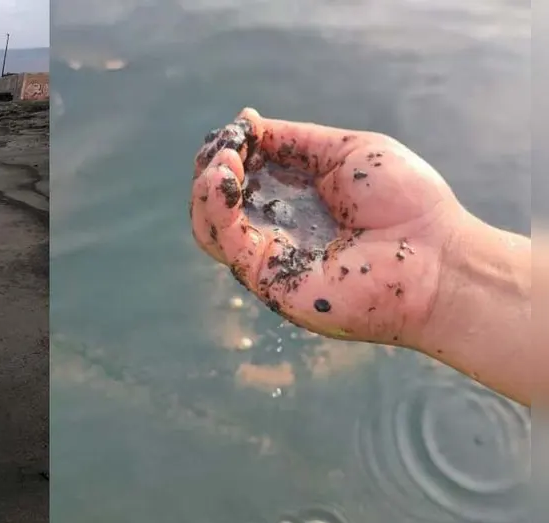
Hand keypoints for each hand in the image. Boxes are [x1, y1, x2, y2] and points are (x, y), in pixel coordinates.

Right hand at [190, 108, 470, 347]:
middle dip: (212, 166)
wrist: (436, 258)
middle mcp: (275, 229)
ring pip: (209, 225)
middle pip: (216, 201)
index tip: (240, 128)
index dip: (232, 149)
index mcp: (294, 199)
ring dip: (205, 188)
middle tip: (226, 145)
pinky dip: (215, 207)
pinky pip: (225, 242)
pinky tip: (224, 178)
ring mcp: (269, 256)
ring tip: (224, 161)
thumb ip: (295, 142)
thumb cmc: (406, 204)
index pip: (242, 176)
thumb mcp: (346, 151)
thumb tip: (248, 123)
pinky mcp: (266, 279)